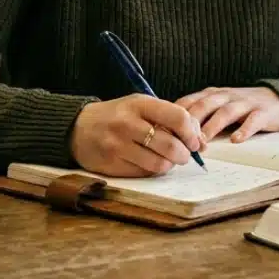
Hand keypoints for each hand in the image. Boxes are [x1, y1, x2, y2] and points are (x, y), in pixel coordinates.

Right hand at [70, 94, 204, 177]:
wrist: (78, 128)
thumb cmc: (117, 116)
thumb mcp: (139, 106)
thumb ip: (168, 117)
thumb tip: (200, 141)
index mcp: (138, 104)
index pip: (177, 117)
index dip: (192, 133)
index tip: (195, 142)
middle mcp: (127, 123)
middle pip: (170, 145)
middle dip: (184, 154)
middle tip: (183, 155)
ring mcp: (118, 145)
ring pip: (159, 164)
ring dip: (169, 165)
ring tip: (166, 159)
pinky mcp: (112, 164)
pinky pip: (144, 174)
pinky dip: (152, 171)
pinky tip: (147, 162)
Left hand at [176, 86, 278, 143]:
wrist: (277, 99)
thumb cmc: (240, 108)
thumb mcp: (217, 107)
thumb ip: (198, 117)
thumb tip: (171, 136)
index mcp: (211, 94)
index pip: (188, 102)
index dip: (175, 117)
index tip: (164, 134)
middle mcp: (225, 96)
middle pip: (204, 105)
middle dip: (191, 123)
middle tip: (181, 142)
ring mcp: (244, 103)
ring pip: (225, 112)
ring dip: (212, 127)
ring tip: (203, 143)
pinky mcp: (262, 112)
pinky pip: (252, 121)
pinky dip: (244, 130)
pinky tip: (236, 141)